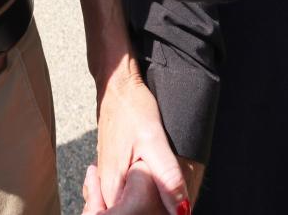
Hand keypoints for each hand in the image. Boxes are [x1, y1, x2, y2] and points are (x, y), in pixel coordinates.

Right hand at [92, 68, 196, 214]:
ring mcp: (105, 178)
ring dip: (137, 206)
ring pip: (120, 207)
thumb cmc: (131, 108)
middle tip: (168, 199)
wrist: (116, 85)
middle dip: (146, 212)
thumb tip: (182, 210)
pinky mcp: (109, 169)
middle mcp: (105, 187)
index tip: (169, 208)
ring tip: (157, 193)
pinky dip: (129, 198)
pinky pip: (117, 195)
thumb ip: (166, 176)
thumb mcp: (153, 139)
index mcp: (114, 188)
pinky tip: (144, 186)